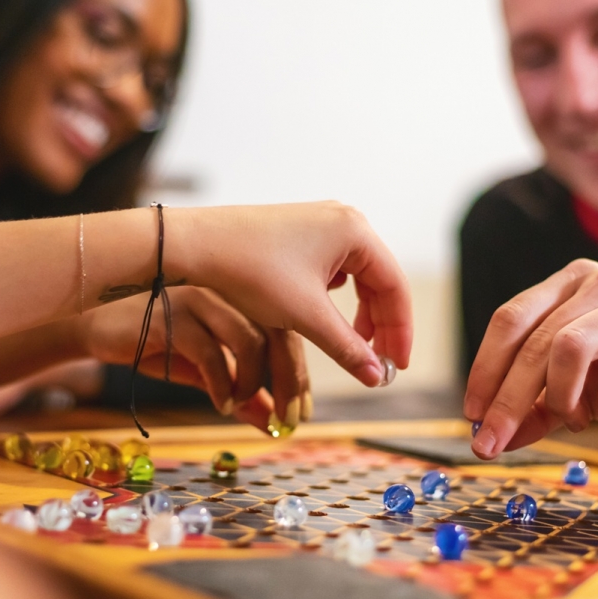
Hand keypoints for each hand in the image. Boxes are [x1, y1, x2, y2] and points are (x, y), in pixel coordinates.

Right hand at [82, 287, 311, 434]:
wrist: (99, 325)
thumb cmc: (156, 340)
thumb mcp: (205, 369)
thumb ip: (240, 388)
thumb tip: (271, 420)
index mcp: (244, 294)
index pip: (289, 329)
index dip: (299, 374)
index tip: (300, 413)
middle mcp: (229, 289)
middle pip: (279, 331)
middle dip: (289, 382)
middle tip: (286, 420)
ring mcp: (201, 297)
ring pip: (250, 339)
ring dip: (252, 383)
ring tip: (242, 406)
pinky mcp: (172, 313)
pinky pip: (211, 352)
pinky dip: (222, 384)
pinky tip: (221, 403)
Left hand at [171, 202, 413, 387]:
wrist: (198, 246)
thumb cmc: (251, 271)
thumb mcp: (305, 316)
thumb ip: (347, 347)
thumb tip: (376, 377)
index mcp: (355, 231)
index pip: (395, 287)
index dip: (399, 332)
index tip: (396, 367)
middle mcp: (343, 221)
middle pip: (379, 281)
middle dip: (380, 325)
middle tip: (376, 363)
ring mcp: (320, 224)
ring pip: (356, 277)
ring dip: (358, 314)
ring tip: (352, 345)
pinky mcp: (299, 234)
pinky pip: (332, 270)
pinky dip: (335, 300)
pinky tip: (322, 317)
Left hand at [465, 259, 597, 458]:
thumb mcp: (582, 392)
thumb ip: (536, 407)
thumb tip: (487, 437)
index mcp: (575, 280)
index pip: (511, 320)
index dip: (485, 369)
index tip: (472, 416)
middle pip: (535, 341)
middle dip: (508, 400)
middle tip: (491, 444)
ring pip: (569, 350)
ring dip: (563, 402)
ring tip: (581, 422)